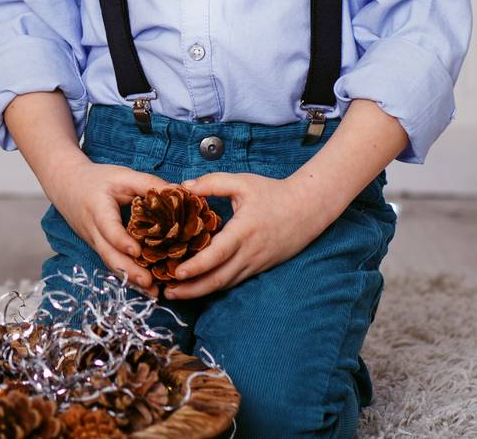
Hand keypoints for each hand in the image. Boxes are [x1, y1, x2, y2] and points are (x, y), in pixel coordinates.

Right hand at [42, 154, 171, 293]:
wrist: (66, 185)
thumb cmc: (97, 179)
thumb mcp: (122, 175)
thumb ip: (148, 184)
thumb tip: (179, 193)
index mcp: (98, 209)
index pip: (108, 228)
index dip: (121, 240)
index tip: (137, 252)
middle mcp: (93, 230)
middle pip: (108, 254)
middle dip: (128, 271)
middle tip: (150, 283)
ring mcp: (94, 242)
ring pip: (110, 263)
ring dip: (130, 279)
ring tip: (152, 293)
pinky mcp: (99, 248)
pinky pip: (112, 263)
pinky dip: (127, 276)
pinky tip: (145, 287)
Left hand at [163, 172, 330, 299]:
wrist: (308, 208)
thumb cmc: (273, 193)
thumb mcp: (242, 182)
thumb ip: (211, 183)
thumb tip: (183, 186)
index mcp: (243, 231)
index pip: (216, 255)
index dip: (195, 266)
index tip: (176, 273)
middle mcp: (249, 252)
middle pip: (218, 279)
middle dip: (191, 289)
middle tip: (168, 293)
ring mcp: (256, 263)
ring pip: (226, 284)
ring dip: (201, 291)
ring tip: (177, 293)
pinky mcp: (259, 267)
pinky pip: (234, 280)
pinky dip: (215, 286)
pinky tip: (199, 286)